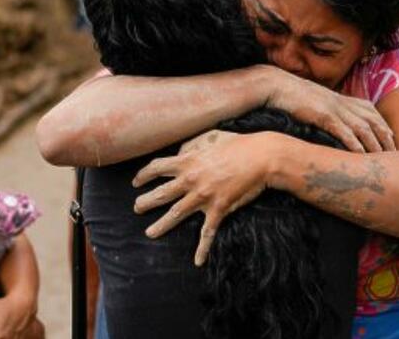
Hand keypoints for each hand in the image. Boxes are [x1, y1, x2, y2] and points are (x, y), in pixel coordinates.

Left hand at [133, 132, 279, 266]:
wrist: (262, 157)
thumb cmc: (239, 144)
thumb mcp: (211, 137)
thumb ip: (192, 144)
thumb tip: (180, 152)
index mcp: (188, 161)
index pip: (157, 167)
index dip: (144, 175)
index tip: (136, 181)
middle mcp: (191, 180)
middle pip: (161, 193)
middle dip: (145, 202)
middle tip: (137, 207)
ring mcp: (203, 196)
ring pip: (175, 214)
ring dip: (161, 225)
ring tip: (150, 232)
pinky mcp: (218, 209)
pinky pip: (207, 232)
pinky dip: (202, 248)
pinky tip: (198, 261)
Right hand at [261, 66, 394, 152]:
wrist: (278, 86)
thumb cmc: (295, 97)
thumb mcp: (319, 102)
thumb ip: (332, 112)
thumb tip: (338, 126)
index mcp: (344, 99)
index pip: (373, 113)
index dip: (384, 127)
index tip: (392, 141)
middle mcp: (344, 103)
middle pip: (374, 121)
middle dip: (386, 139)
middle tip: (396, 155)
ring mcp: (335, 108)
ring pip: (364, 128)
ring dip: (376, 144)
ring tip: (384, 159)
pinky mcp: (324, 115)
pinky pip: (344, 131)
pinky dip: (355, 143)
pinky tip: (361, 155)